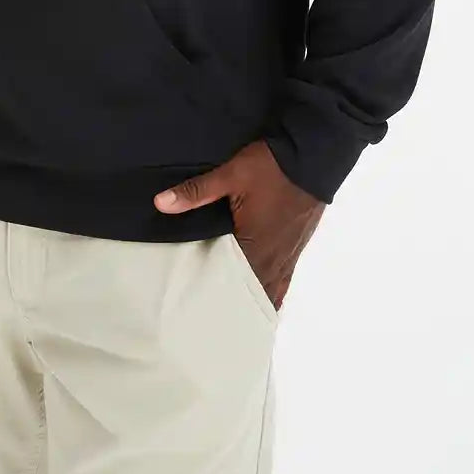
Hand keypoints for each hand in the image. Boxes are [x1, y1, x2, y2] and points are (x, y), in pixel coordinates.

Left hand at [153, 140, 325, 311]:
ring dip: (256, 299)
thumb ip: (196, 192)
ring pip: (272, 287)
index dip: (217, 298)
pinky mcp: (297, 243)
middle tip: (215, 318)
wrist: (312, 155)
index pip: (233, 284)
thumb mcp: (230, 175)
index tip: (201, 312)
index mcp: (255, 245)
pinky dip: (275, 289)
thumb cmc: (271, 167)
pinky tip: (268, 296)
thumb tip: (160, 203)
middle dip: (235, 304)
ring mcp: (289, 252)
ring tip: (238, 315)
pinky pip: (285, 277)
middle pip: (253, 292)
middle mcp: (274, 256)